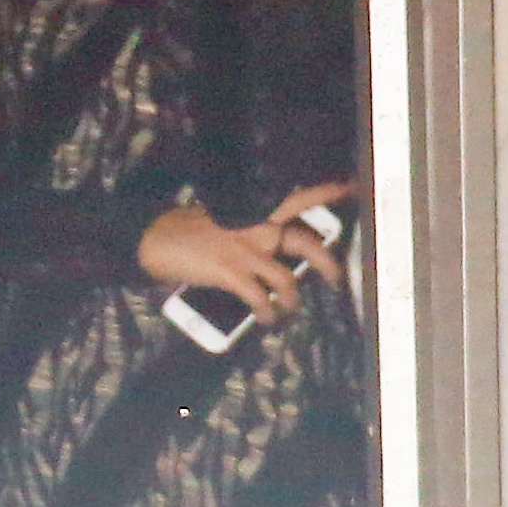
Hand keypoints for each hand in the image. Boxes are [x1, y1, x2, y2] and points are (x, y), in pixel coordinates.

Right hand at [136, 181, 354, 319]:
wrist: (156, 238)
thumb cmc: (187, 229)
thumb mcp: (223, 218)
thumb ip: (248, 227)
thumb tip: (266, 248)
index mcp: (254, 211)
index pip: (298, 197)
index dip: (327, 192)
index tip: (350, 187)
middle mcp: (256, 228)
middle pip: (305, 242)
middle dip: (327, 264)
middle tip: (336, 280)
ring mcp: (245, 251)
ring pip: (287, 279)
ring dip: (291, 300)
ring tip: (289, 309)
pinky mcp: (231, 273)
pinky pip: (260, 299)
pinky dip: (267, 313)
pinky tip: (266, 319)